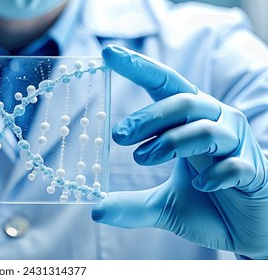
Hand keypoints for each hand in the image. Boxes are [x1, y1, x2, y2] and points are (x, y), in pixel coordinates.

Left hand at [92, 45, 267, 258]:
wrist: (247, 231)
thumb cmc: (206, 203)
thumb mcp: (162, 206)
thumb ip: (131, 205)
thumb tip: (96, 211)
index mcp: (191, 121)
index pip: (165, 85)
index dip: (140, 67)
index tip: (108, 54)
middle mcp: (216, 124)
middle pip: (183, 102)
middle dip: (147, 117)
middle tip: (118, 136)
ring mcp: (238, 146)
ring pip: (204, 129)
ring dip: (170, 143)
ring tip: (142, 158)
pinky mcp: (254, 171)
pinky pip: (233, 165)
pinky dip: (213, 175)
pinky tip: (200, 186)